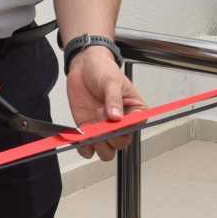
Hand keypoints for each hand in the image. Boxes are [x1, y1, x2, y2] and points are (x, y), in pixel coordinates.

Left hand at [66, 47, 143, 162]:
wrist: (84, 66)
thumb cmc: (103, 70)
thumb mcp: (111, 81)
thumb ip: (113, 99)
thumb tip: (116, 117)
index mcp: (134, 112)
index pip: (134, 128)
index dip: (123, 128)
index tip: (113, 121)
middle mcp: (121, 124)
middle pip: (120, 144)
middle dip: (108, 136)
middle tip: (99, 122)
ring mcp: (104, 129)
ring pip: (106, 152)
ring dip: (97, 144)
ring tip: (91, 128)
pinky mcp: (89, 131)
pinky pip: (88, 149)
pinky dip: (83, 147)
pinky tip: (81, 136)